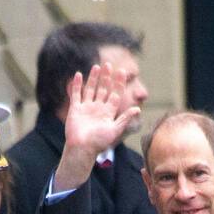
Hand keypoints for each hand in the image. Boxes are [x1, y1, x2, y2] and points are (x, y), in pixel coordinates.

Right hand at [53, 63, 140, 191]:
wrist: (82, 149)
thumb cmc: (99, 142)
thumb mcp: (115, 130)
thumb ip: (125, 119)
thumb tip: (138, 109)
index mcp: (108, 113)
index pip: (115, 95)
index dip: (118, 84)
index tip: (122, 72)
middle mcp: (97, 109)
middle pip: (103, 90)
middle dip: (106, 78)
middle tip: (109, 65)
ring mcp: (86, 108)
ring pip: (90, 90)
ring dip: (93, 79)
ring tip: (97, 66)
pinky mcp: (75, 109)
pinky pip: (76, 94)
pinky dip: (77, 85)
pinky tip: (79, 74)